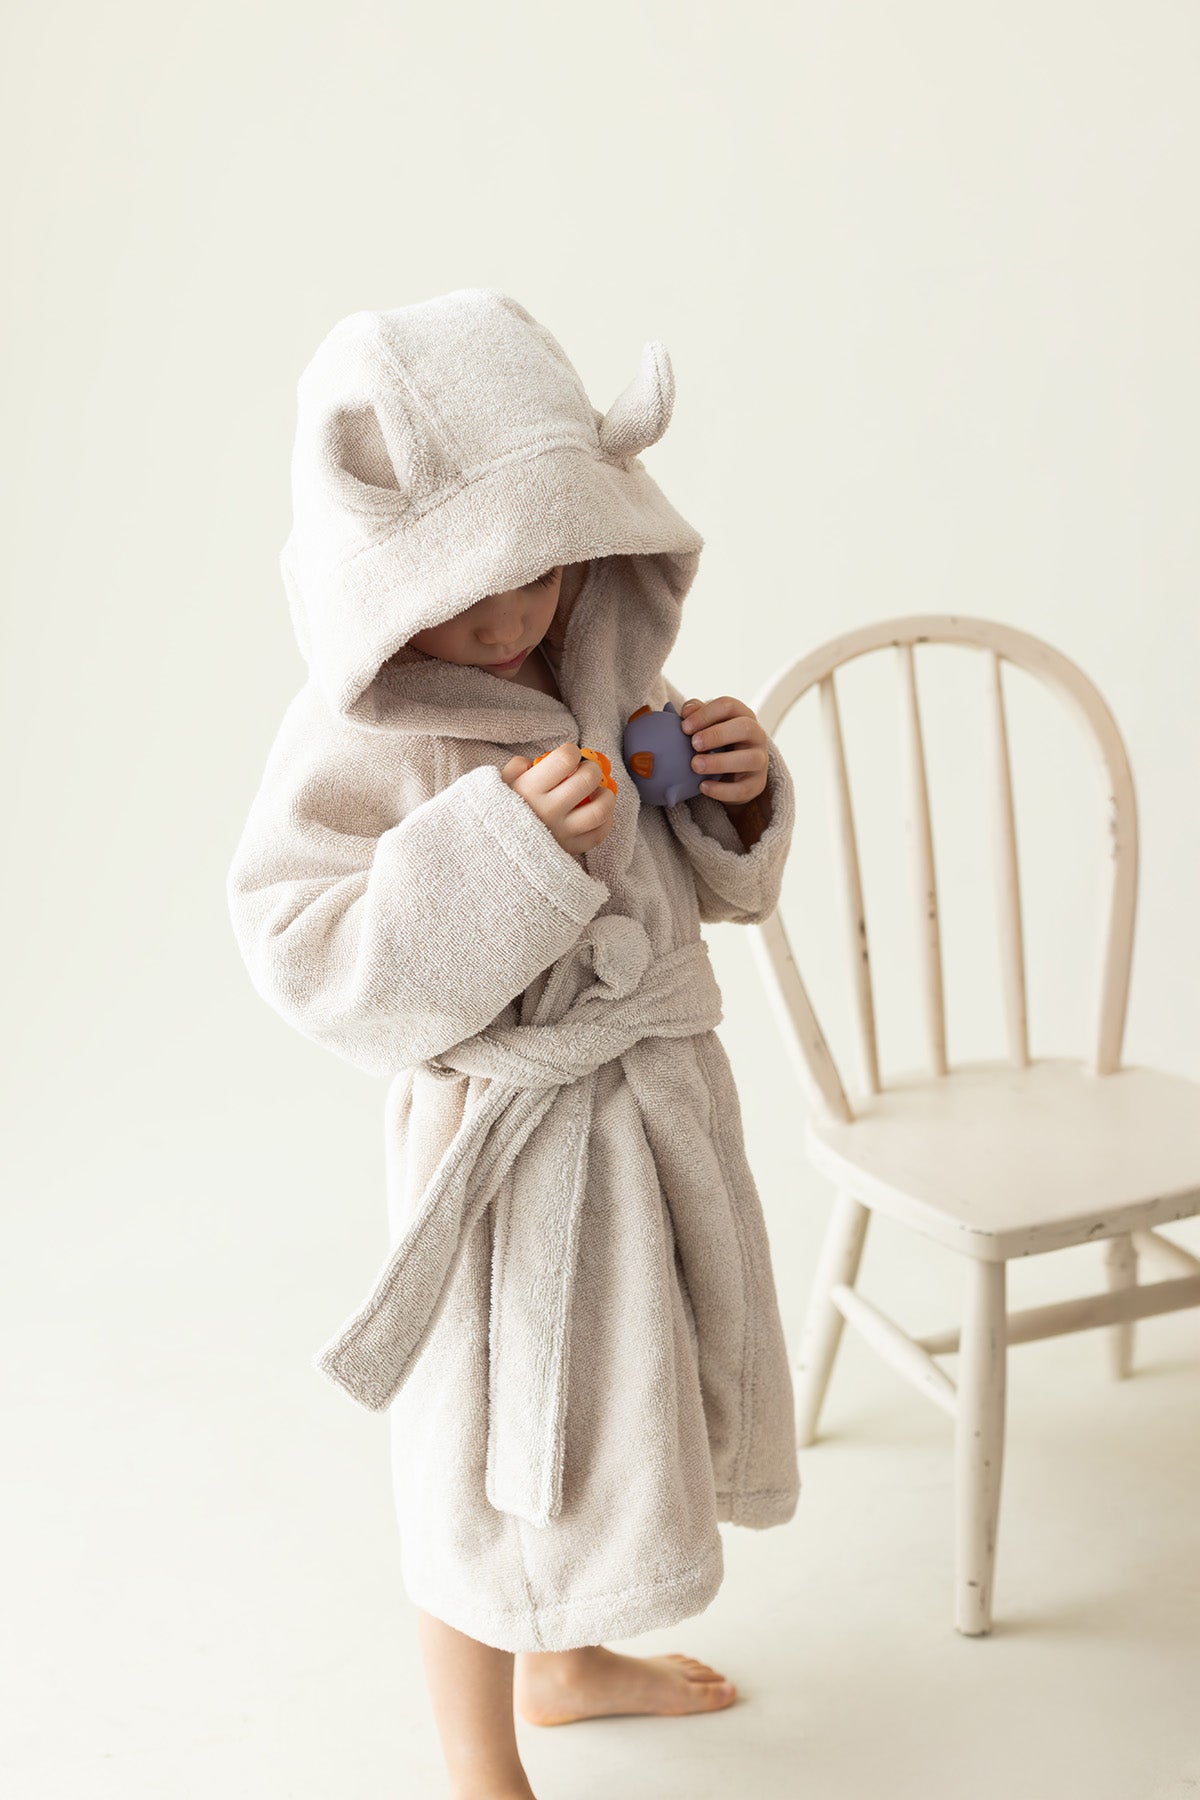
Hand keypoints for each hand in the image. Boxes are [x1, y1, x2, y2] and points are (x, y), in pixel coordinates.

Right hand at [501, 740, 615, 860]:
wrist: (493, 854)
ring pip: (600, 810)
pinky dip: (605, 821)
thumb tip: (532, 762)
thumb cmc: (497, 814)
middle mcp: (548, 810)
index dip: (572, 751)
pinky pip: (598, 835)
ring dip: (606, 795)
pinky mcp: (569, 850)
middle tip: (587, 770)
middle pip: (587, 780)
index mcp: (529, 789)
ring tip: (600, 792)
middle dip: (592, 768)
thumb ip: (515, 769)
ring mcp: (561, 832)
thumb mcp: (497, 786)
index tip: (570, 755)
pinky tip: (597, 812)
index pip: (565, 759)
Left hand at [678, 696, 768, 808]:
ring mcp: (760, 760)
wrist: (730, 775)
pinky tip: (703, 786)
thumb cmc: (715, 744)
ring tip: (695, 765)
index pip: (728, 706)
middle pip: (744, 727)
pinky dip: (722, 790)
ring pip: (749, 759)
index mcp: (742, 716)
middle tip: (694, 744)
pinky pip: (743, 788)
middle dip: (717, 734)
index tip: (684, 727)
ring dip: (719, 762)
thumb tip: (687, 712)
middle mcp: (756, 735)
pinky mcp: (757, 784)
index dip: (705, 714)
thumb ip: (696, 714)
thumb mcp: (707, 726)